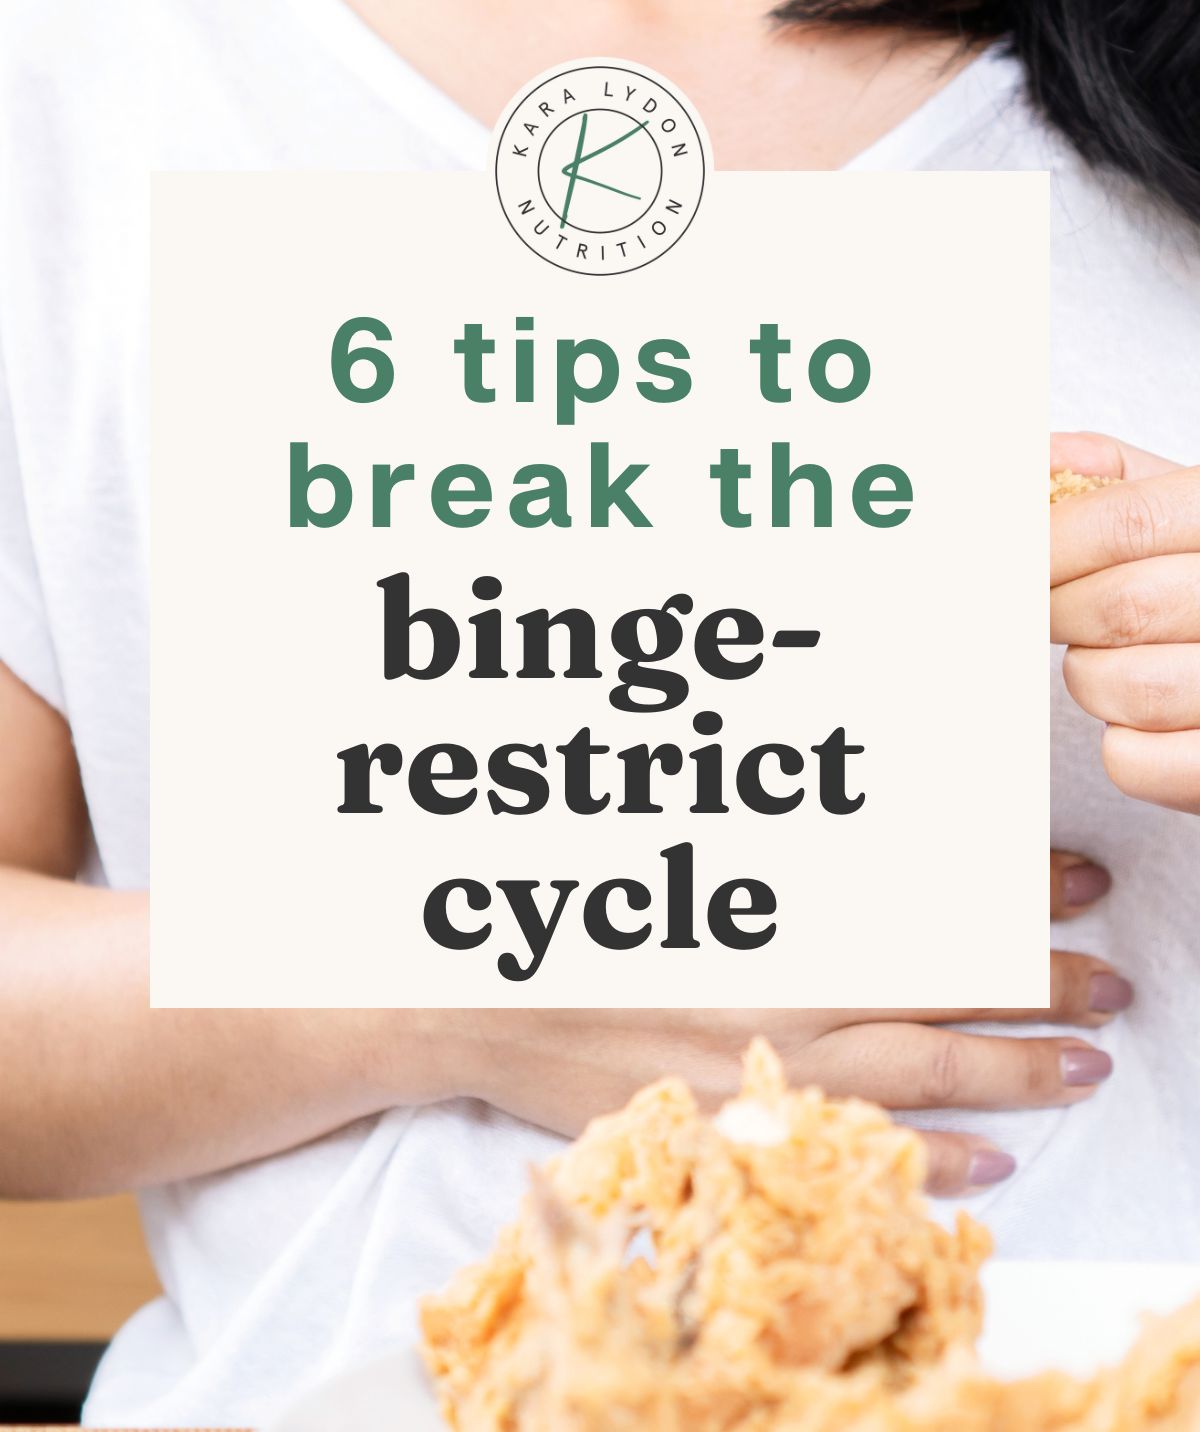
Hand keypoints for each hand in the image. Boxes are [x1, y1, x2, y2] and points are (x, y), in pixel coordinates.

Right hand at [453, 847, 1121, 1197]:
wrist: (471, 991)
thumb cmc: (574, 899)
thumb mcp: (682, 846)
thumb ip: (780, 844)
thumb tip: (876, 828)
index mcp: (779, 908)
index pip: (931, 895)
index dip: (1012, 889)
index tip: (1074, 878)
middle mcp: (785, 987)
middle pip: (947, 987)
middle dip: (1042, 983)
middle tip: (1113, 980)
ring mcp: (763, 1065)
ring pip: (923, 1068)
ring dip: (1017, 1068)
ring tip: (1087, 1064)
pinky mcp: (731, 1123)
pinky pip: (853, 1147)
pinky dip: (932, 1160)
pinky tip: (994, 1160)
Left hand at [1052, 432, 1199, 812]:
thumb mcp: (1195, 506)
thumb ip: (1119, 480)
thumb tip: (1040, 464)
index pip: (1123, 524)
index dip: (1045, 545)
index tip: (999, 561)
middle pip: (1118, 607)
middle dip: (1059, 612)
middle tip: (1049, 611)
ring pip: (1123, 688)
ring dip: (1092, 677)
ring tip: (1113, 660)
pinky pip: (1138, 762)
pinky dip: (1122, 745)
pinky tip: (1148, 719)